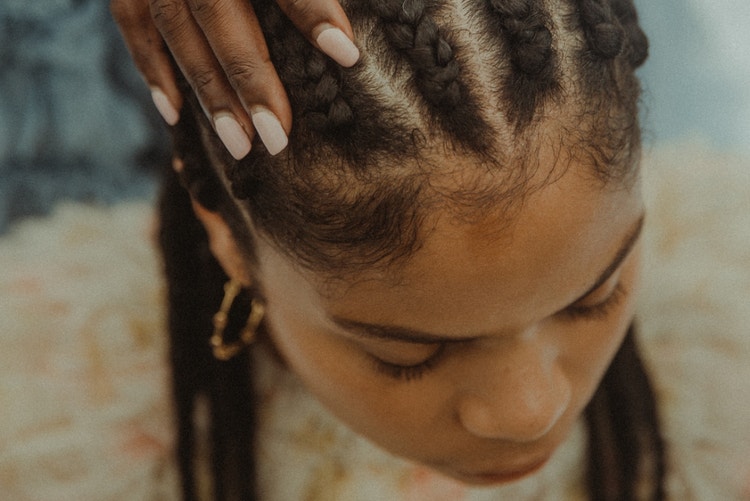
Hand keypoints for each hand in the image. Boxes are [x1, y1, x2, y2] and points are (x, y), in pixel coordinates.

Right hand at [111, 0, 358, 157]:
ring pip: (177, 28)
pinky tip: (175, 115)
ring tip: (240, 144)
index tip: (347, 54)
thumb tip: (347, 36)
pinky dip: (153, 69)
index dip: (311, 11)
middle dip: (248, 79)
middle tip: (278, 138)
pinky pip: (132, 21)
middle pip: (218, 12)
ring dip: (207, 92)